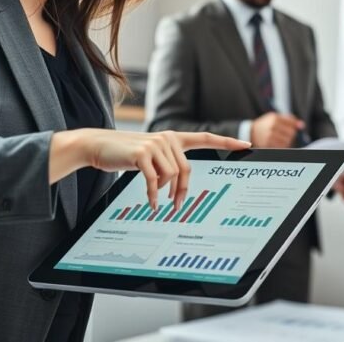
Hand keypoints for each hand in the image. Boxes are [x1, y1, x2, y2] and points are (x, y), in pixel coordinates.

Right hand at [51, 129, 249, 210]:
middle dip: (183, 191)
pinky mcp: (142, 154)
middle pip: (187, 169)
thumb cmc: (125, 153)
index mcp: (172, 138)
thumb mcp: (150, 156)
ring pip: (172, 176)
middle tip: (177, 206)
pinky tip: (152, 203)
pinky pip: (155, 181)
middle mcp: (167, 138)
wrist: (97, 145)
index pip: (205, 137)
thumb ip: (167, 163)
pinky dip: (154, 195)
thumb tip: (178, 183)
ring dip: (166, 192)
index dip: (227, 141)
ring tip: (157, 199)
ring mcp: (155, 144)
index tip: (246, 144)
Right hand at [251, 112, 303, 147]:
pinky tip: (277, 142)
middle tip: (284, 133)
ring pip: (287, 141)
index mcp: (275, 118)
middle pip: (291, 133)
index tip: (291, 127)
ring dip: (286, 141)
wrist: (251, 132)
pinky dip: (282, 146)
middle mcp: (272, 126)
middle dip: (290, 134)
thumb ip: (290, 120)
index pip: (292, 123)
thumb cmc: (267, 124)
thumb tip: (302, 125)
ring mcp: (269, 136)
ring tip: (280, 138)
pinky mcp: (268, 145)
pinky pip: (281, 147)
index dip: (293, 126)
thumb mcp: (276, 117)